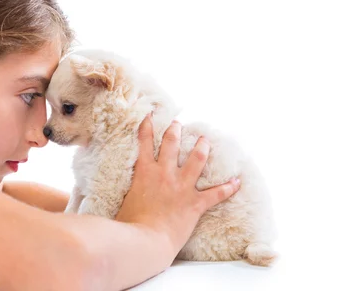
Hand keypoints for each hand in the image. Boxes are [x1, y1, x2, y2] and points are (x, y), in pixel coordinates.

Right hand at [116, 115, 240, 250]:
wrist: (145, 241)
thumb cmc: (128, 225)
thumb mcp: (123, 200)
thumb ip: (127, 191)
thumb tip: (119, 193)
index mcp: (144, 172)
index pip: (145, 142)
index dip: (148, 126)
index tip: (151, 115)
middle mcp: (164, 173)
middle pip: (172, 144)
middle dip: (175, 130)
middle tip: (178, 123)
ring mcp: (182, 187)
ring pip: (197, 160)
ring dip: (202, 148)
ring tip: (205, 139)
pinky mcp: (195, 203)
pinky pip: (216, 193)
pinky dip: (228, 187)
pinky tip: (237, 182)